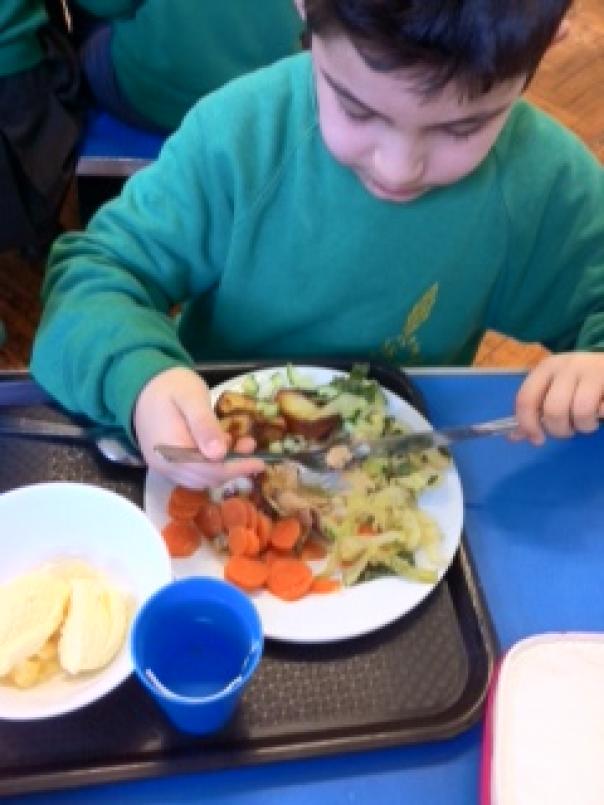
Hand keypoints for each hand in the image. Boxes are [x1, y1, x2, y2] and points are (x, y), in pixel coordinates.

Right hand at [133, 366, 264, 487]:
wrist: (142, 384)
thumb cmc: (170, 386)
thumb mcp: (191, 397)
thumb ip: (205, 425)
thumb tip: (219, 455)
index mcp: (170, 450)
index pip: (209, 471)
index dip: (237, 468)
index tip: (260, 462)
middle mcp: (165, 466)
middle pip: (206, 478)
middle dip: (233, 466)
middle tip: (250, 444)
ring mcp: (164, 466)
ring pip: (201, 478)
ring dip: (224, 466)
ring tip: (239, 442)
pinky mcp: (167, 463)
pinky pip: (193, 472)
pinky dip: (212, 464)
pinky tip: (219, 446)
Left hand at [514, 352, 603, 444]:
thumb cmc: (580, 380)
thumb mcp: (555, 388)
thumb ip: (535, 410)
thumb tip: (515, 436)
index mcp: (546, 368)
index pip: (526, 398)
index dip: (528, 424)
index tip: (537, 440)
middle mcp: (566, 367)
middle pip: (553, 409)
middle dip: (560, 430)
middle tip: (569, 430)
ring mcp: (591, 370)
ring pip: (581, 411)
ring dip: (584, 426)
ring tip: (587, 422)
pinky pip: (602, 410)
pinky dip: (601, 416)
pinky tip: (600, 410)